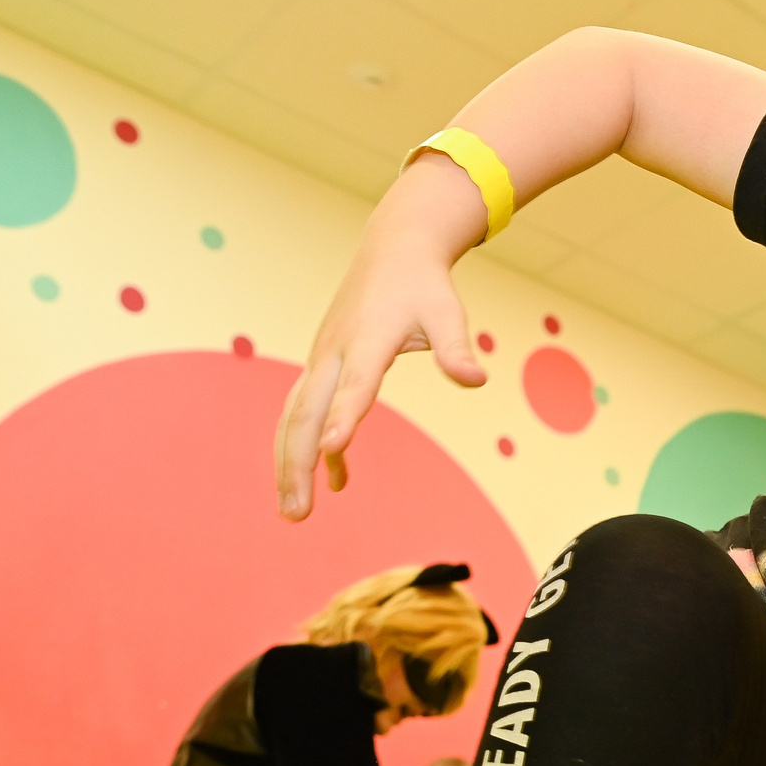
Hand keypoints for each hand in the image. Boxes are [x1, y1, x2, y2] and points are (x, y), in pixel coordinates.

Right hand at [276, 158, 488, 518]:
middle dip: (297, 465)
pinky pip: (308, 413)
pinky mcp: (323, 367)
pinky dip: (316, 448)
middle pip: (306, 414)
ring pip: (295, 418)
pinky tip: (337, 482)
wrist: (393, 251)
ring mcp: (322, 360)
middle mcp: (334, 352)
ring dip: (290, 465)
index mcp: (367, 338)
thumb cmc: (424, 286)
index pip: (355, 385)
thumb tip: (476, 379)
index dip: (343, 418)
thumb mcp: (447, 311)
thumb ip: (456, 348)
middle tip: (297, 515)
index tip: (330, 452)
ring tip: (294, 512)